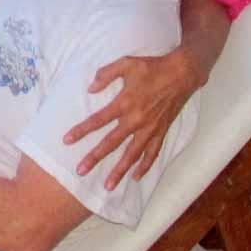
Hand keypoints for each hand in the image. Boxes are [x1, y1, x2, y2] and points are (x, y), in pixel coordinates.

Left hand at [64, 50, 201, 189]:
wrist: (183, 73)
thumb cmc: (152, 67)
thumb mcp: (125, 64)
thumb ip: (105, 75)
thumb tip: (90, 88)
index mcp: (124, 103)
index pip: (97, 120)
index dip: (81, 130)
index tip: (66, 140)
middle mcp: (136, 119)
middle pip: (111, 143)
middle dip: (95, 157)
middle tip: (80, 171)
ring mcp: (150, 128)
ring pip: (132, 154)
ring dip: (119, 170)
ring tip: (108, 185)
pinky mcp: (162, 131)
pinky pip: (152, 153)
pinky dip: (145, 166)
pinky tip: (136, 177)